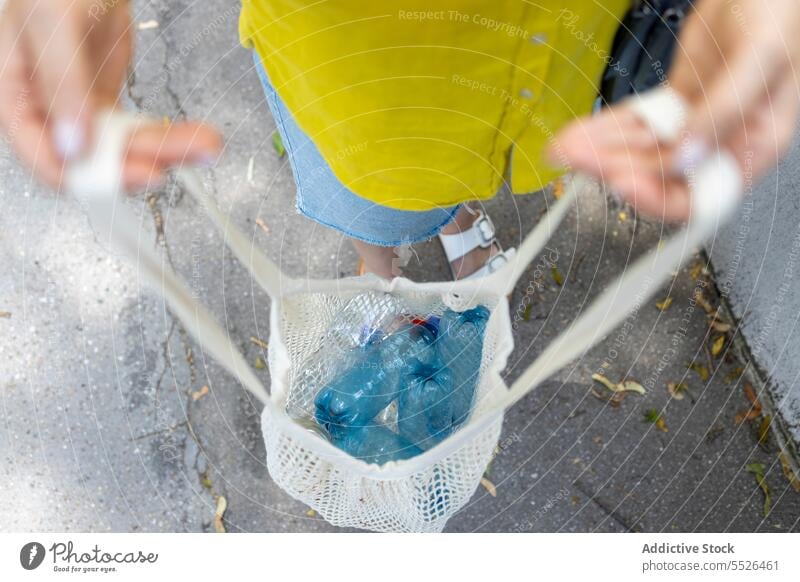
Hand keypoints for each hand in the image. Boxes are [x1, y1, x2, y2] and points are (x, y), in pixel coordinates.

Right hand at [0, 0, 221, 189]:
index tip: (139, 174)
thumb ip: (61, 84)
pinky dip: (168, 135)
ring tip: (207, 143)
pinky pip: (138, 131)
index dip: (93, 176)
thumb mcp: (53, 24)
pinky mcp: (108, 103)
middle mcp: (50, 113)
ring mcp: (82, 110)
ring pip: (125, 149)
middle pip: (97, 160)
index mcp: (18, 99)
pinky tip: (196, 136)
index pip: (47, 160)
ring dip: (167, 149)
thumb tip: (72, 145)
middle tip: (183, 156)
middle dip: (144, 161)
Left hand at [551, 0, 799, 220]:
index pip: (700, 197)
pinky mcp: (671, 106)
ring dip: (599, 151)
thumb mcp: (760, 62)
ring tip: (565, 147)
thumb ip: (724, 112)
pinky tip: (578, 133)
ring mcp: (691, 126)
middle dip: (613, 168)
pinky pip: (633, 125)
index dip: (658, 197)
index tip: (621, 182)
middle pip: (658, 175)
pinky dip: (604, 129)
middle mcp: (718, 145)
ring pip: (638, 151)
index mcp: (753, 148)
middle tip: (578, 159)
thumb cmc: (779, 18)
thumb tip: (687, 155)